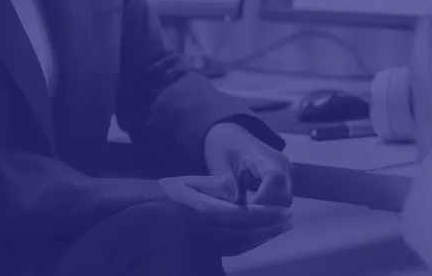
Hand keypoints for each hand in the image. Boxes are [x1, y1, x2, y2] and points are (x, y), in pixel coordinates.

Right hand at [157, 176, 292, 255]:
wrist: (141, 213)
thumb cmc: (166, 194)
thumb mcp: (189, 182)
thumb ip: (214, 185)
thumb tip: (236, 190)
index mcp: (204, 212)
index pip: (242, 215)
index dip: (265, 214)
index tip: (283, 211)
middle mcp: (206, 230)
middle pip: (245, 232)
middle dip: (270, 227)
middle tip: (289, 220)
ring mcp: (204, 242)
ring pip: (240, 243)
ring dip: (263, 237)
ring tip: (281, 228)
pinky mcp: (204, 248)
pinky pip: (231, 249)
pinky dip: (249, 244)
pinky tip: (261, 237)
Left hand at [204, 122, 293, 208]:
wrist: (231, 135)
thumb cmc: (223, 147)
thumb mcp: (219, 164)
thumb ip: (227, 185)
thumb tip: (235, 208)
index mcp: (263, 155)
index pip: (273, 178)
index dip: (263, 199)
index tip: (246, 212)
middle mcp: (281, 163)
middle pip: (284, 194)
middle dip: (266, 210)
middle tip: (245, 219)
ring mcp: (286, 170)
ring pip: (285, 199)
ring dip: (269, 210)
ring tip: (248, 216)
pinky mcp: (285, 177)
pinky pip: (283, 197)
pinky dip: (271, 206)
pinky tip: (254, 210)